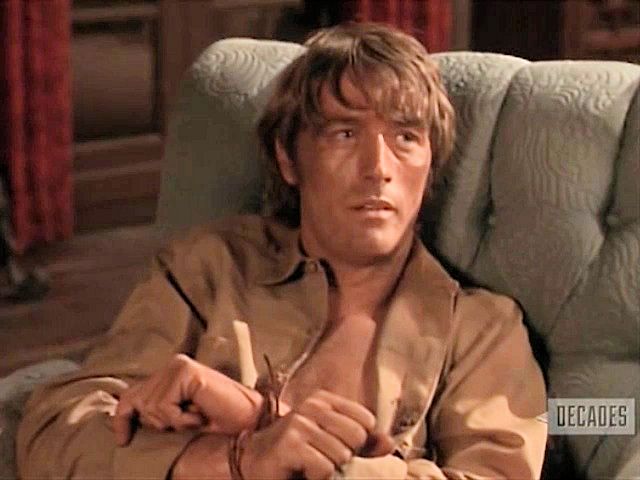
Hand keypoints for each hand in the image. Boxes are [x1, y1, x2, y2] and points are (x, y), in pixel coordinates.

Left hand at [112, 354, 262, 445]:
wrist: (248, 420)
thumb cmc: (218, 420)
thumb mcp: (179, 416)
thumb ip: (158, 410)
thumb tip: (126, 418)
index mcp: (171, 372)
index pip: (132, 394)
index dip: (122, 418)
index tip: (122, 441)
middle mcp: (173, 364)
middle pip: (137, 401)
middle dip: (156, 422)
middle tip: (186, 422)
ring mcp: (179, 366)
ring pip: (150, 407)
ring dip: (173, 422)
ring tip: (196, 417)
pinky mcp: (187, 372)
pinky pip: (164, 406)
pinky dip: (180, 419)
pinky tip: (199, 415)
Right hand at [240, 390, 393, 479]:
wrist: (253, 464)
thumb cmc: (296, 454)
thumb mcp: (331, 444)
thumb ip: (362, 443)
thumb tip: (389, 444)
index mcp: (324, 400)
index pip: (366, 419)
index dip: (359, 442)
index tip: (338, 448)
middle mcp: (311, 406)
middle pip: (356, 436)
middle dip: (345, 456)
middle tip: (323, 459)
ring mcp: (299, 423)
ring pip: (341, 454)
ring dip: (329, 469)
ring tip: (310, 465)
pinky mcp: (290, 443)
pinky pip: (324, 468)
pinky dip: (317, 477)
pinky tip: (302, 472)